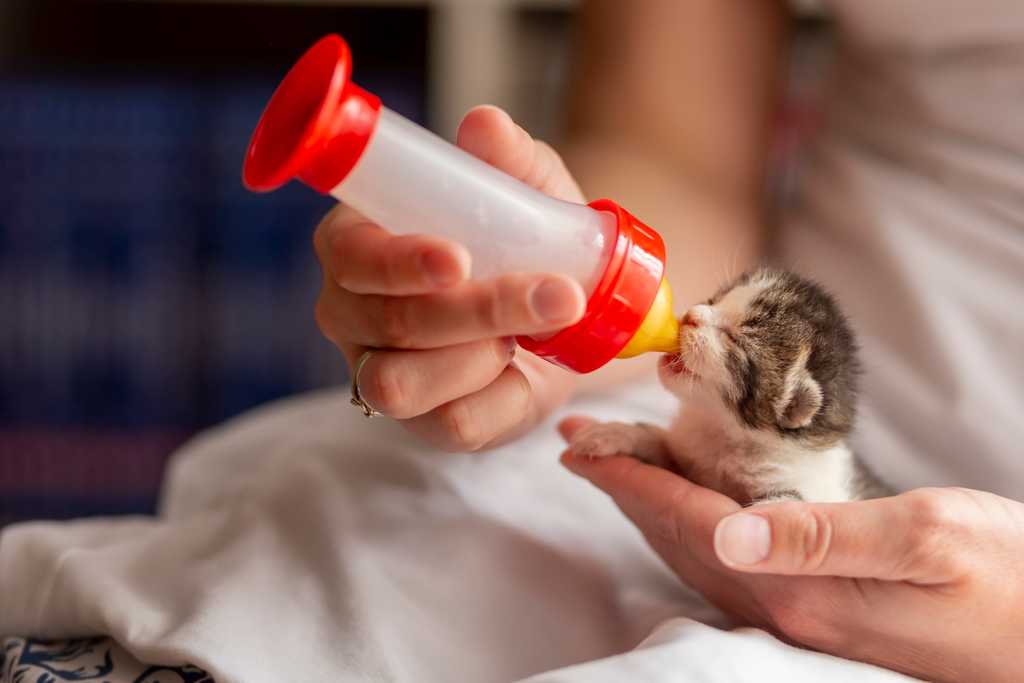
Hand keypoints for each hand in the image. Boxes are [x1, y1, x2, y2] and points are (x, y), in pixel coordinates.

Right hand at [314, 106, 589, 450]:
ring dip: (486, 356)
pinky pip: (452, 425)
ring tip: (535, 330)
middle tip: (559, 293)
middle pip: (391, 322)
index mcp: (357, 242)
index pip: (354, 256)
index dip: (399, 260)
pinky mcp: (422, 424)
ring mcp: (378, 372)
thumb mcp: (527, 191)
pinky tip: (524, 370)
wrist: (565, 302)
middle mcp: (351, 311)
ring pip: (404, 384)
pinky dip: (503, 398)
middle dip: (481, 310)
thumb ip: (506, 160)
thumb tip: (484, 124)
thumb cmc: (525, 236)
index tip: (459, 259)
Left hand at [559, 417, 1023, 682]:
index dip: (630, 479)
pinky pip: (728, 564)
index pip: (688, 522)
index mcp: (801, 588)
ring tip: (620, 465)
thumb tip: (734, 532)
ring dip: (651, 505)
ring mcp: (801, 615)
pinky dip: (691, 524)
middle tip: (582, 447)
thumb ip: (828, 536)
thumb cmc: (1012, 584)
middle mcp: (786, 608)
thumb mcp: (931, 541)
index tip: (581, 448)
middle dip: (625, 487)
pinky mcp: (821, 610)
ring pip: (697, 553)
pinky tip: (691, 503)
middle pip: (677, 539)